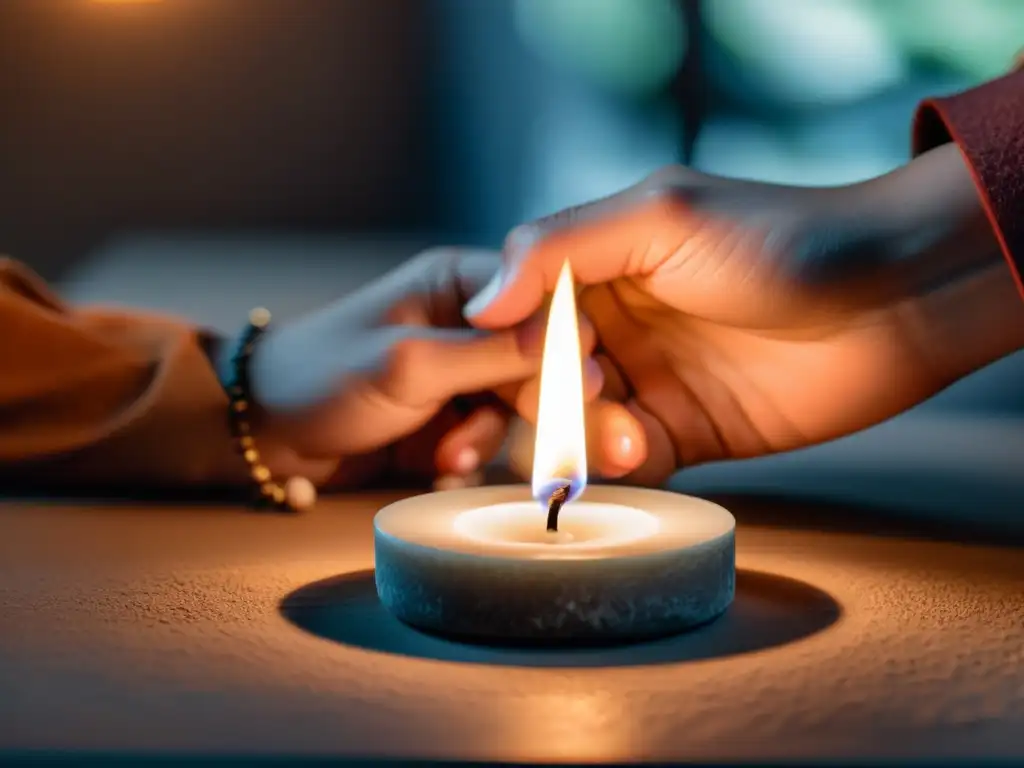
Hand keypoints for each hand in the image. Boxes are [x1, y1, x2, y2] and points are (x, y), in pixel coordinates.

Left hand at [236, 248, 598, 488]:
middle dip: (537, 405)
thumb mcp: (409, 363)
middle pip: (539, 359)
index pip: (542, 303)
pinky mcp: (448, 416)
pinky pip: (488, 437)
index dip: (566, 346)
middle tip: (547, 444)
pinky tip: (439, 465)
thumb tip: (576, 342)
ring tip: (449, 457)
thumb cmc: (322, 377)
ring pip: (518, 406)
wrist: (264, 434)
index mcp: (460, 286)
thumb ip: (491, 354)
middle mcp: (468, 324)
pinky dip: (470, 455)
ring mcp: (459, 373)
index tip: (578, 391)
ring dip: (491, 438)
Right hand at [467, 143, 1023, 485]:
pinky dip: (621, 469)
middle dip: (551, 396)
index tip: (536, 357)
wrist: (893, 300)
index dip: (516, 341)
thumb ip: (557, 247)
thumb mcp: (660, 215)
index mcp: (600, 263)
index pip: (520, 311)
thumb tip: (475, 307)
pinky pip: (628, 464)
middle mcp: (617, 324)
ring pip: (576, 426)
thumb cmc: (780, 240)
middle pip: (538, 376)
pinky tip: (645, 452)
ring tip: (636, 432)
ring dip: (588, 438)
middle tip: (598, 393)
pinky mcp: (687, 434)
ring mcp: (651, 381)